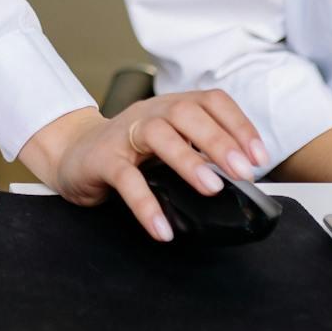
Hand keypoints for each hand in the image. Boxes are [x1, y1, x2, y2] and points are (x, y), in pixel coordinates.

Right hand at [20, 91, 268, 242]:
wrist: (72, 154)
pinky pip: (125, 179)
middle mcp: (149, 113)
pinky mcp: (102, 160)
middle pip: (186, 112)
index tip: (259, 156)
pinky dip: (146, 204)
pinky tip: (162, 229)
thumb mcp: (168, 146)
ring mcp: (123, 135)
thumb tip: (241, 179)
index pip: (211, 101)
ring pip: (158, 135)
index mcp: (171, 107)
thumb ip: (199, 154)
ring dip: (188, 161)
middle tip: (243, 171)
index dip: (239, 124)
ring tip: (211, 188)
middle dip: (219, 139)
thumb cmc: (128, 153)